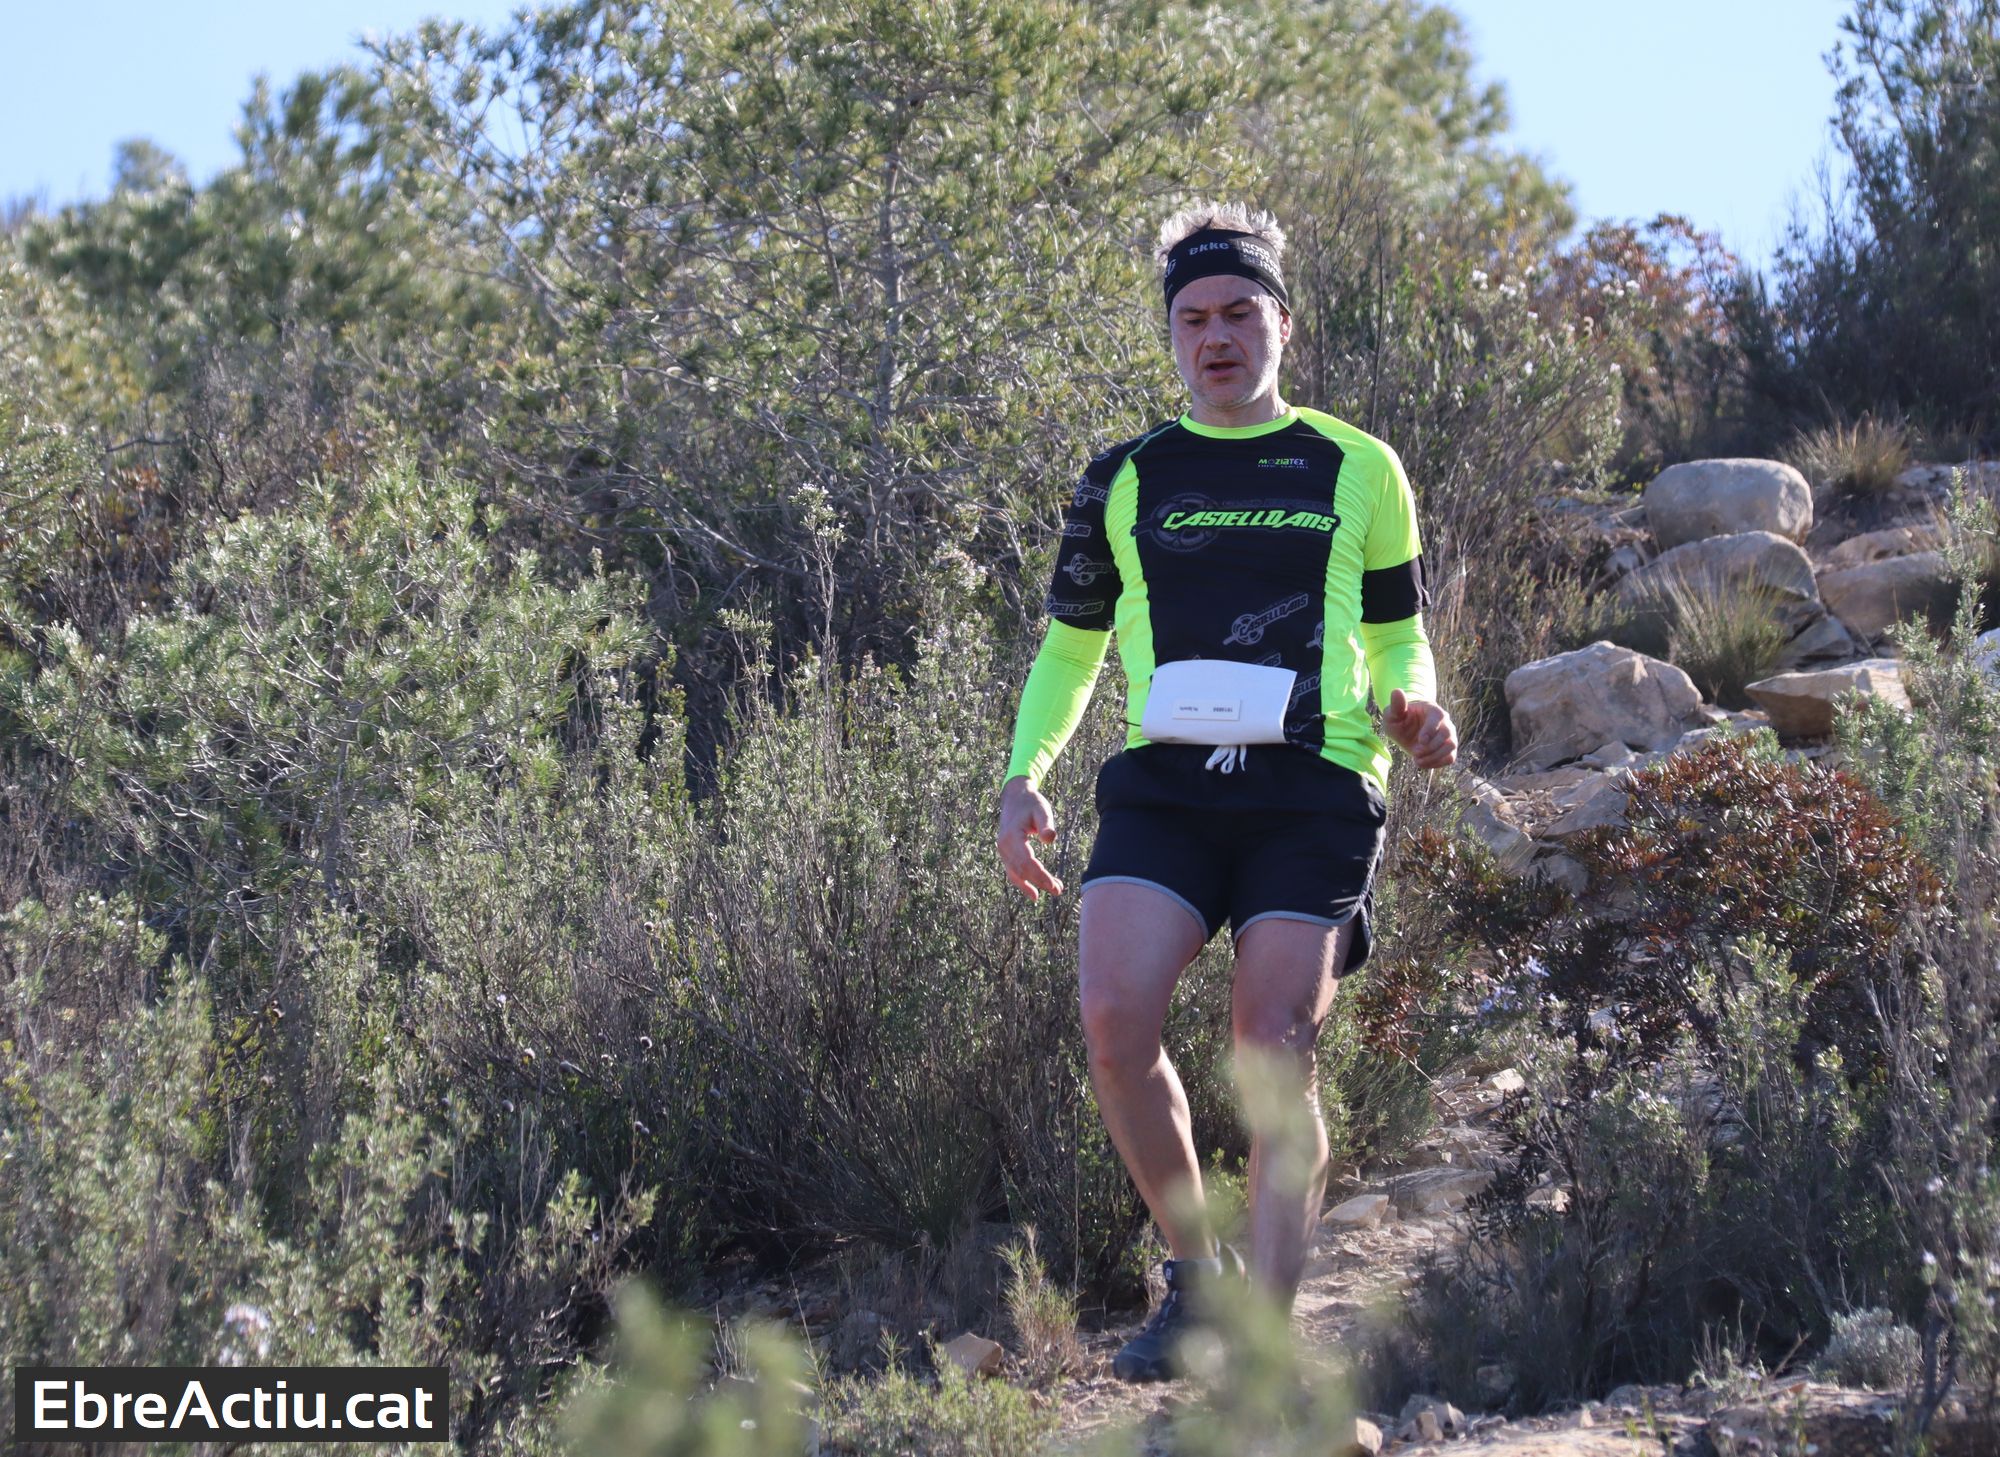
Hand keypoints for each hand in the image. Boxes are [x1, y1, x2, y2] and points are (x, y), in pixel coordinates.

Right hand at [996, 775, 1064, 901]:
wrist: (1016, 798)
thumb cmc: (1032, 803)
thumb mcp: (1042, 810)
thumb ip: (1046, 824)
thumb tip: (1050, 839)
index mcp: (1012, 836)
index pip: (1027, 862)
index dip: (1041, 876)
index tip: (1055, 886)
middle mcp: (1004, 846)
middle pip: (1022, 870)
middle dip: (1041, 882)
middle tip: (1059, 890)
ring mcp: (1003, 851)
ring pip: (1017, 874)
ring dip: (1034, 885)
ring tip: (1054, 890)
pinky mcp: (1006, 853)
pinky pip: (1013, 872)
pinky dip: (1023, 884)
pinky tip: (1034, 894)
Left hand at [1385, 689, 1457, 769]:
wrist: (1407, 729)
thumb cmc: (1400, 719)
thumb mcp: (1393, 713)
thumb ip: (1396, 705)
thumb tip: (1397, 691)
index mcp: (1433, 710)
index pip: (1438, 718)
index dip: (1431, 730)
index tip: (1420, 741)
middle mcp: (1445, 723)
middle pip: (1447, 734)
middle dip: (1431, 746)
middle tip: (1414, 752)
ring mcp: (1448, 736)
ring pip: (1451, 747)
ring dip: (1435, 756)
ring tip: (1417, 760)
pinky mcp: (1448, 749)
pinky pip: (1450, 758)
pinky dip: (1438, 763)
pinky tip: (1422, 763)